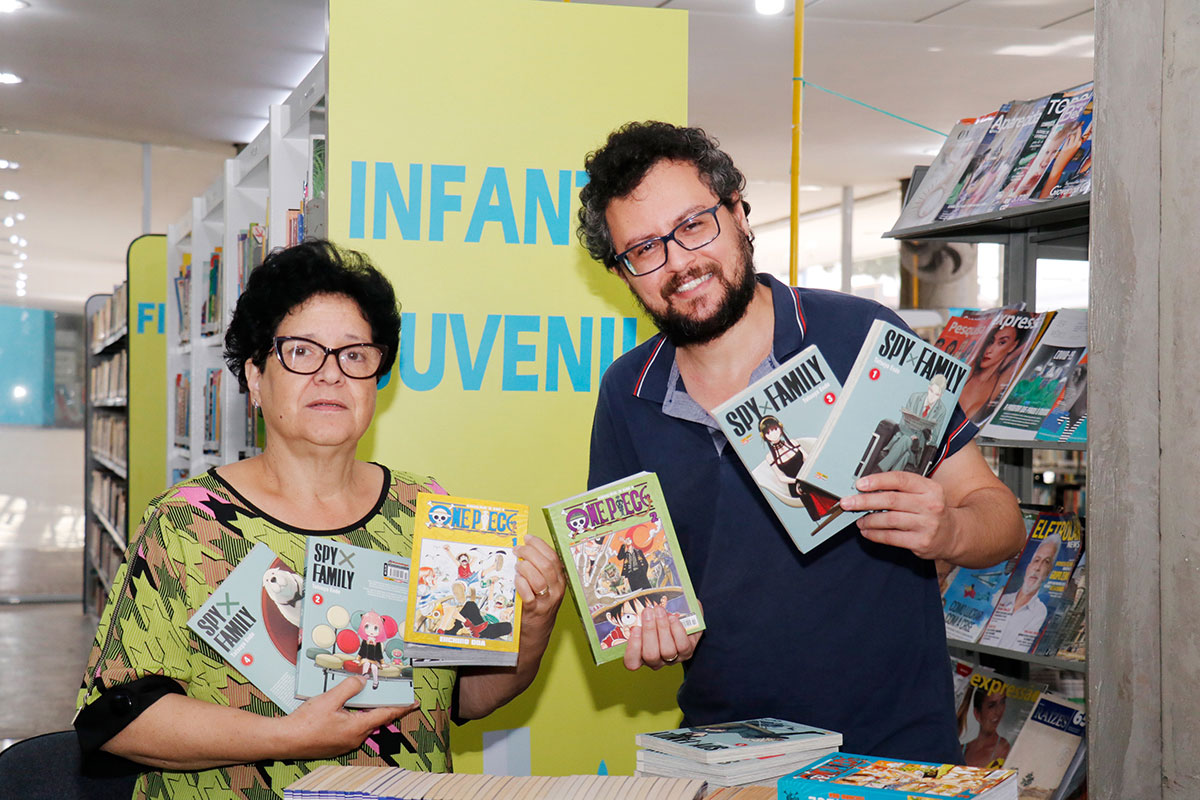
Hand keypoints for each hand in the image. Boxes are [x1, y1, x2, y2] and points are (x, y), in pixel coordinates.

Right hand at [279, 675, 419, 759]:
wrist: (285, 740)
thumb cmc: (305, 723)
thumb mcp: (330, 698)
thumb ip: (349, 687)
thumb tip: (361, 681)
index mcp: (357, 728)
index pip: (386, 715)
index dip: (401, 707)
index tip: (414, 703)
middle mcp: (354, 738)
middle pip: (375, 719)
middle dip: (383, 707)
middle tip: (392, 696)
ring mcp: (344, 743)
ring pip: (362, 724)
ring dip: (366, 711)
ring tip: (366, 698)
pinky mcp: (335, 744)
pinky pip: (351, 729)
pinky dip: (353, 717)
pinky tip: (346, 709)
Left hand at [514, 535, 565, 630]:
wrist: (537, 630)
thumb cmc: (539, 604)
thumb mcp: (546, 586)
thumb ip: (540, 569)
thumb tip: (525, 549)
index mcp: (560, 579)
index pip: (553, 557)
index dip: (539, 545)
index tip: (527, 538)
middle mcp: (556, 589)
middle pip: (546, 565)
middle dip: (529, 553)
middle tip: (518, 550)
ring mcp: (547, 601)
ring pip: (539, 579)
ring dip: (525, 568)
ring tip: (517, 566)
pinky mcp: (535, 611)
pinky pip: (529, 595)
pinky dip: (522, 584)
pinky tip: (516, 580)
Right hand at [623, 605, 702, 670]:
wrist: (683, 620)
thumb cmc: (659, 619)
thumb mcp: (648, 618)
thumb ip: (641, 615)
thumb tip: (638, 603)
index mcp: (641, 656)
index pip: (632, 662)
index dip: (633, 648)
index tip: (635, 629)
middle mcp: (656, 661)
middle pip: (650, 655)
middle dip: (649, 631)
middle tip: (648, 611)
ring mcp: (672, 659)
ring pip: (666, 651)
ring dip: (663, 628)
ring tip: (660, 611)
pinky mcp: (686, 653)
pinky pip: (682, 645)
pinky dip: (677, 630)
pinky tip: (673, 618)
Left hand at [839, 471, 954, 560]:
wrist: (954, 535)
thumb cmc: (932, 511)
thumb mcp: (925, 494)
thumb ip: (902, 488)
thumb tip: (868, 486)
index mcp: (930, 488)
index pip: (901, 479)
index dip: (878, 480)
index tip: (860, 484)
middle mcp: (931, 505)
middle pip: (891, 500)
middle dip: (865, 501)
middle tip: (849, 502)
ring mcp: (927, 525)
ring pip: (890, 520)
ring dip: (869, 520)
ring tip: (859, 520)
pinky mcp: (922, 542)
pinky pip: (892, 537)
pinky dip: (875, 534)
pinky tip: (867, 531)